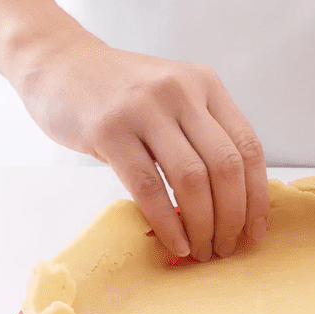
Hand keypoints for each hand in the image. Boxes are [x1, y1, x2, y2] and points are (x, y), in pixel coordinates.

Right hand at [17, 32, 268, 261]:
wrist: (57, 62)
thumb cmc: (119, 92)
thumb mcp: (172, 97)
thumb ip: (201, 135)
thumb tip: (232, 204)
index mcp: (206, 84)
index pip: (247, 147)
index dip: (257, 196)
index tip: (255, 231)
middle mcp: (181, 91)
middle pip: (225, 166)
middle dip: (232, 217)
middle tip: (226, 248)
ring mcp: (144, 108)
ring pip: (192, 179)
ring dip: (202, 225)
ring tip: (202, 251)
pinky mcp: (109, 130)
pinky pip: (148, 187)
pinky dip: (167, 223)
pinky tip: (176, 243)